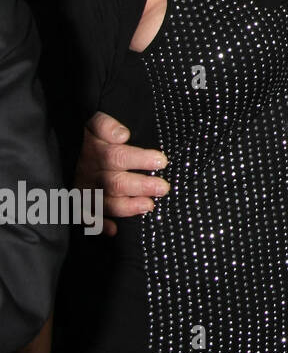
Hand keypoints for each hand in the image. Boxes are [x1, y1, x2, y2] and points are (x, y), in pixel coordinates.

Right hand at [76, 111, 168, 234]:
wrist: (59, 147)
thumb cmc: (87, 136)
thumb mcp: (93, 123)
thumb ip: (106, 125)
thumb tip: (122, 135)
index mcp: (96, 152)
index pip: (118, 156)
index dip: (140, 159)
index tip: (162, 161)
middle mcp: (89, 174)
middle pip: (115, 183)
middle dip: (141, 186)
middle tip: (163, 188)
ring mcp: (83, 191)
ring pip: (104, 202)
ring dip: (127, 207)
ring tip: (149, 206)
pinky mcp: (77, 204)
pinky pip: (85, 218)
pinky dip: (99, 225)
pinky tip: (113, 230)